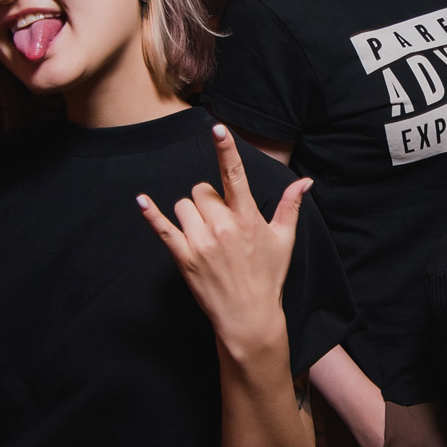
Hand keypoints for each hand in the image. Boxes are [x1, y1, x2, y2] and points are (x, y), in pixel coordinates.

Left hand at [137, 124, 310, 350]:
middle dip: (207, 201)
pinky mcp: (184, 257)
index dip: (226, 150)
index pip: (235, 176)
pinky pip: (162, 228)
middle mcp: (223, 227)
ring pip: (184, 206)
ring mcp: (201, 242)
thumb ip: (291, 206)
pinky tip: (141, 201)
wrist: (249, 317)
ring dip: (191, 214)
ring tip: (205, 236)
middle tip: (219, 224)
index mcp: (248, 218)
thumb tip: (305, 181)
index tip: (218, 129)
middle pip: (201, 190)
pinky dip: (151, 214)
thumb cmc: (268, 277)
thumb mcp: (284, 240)